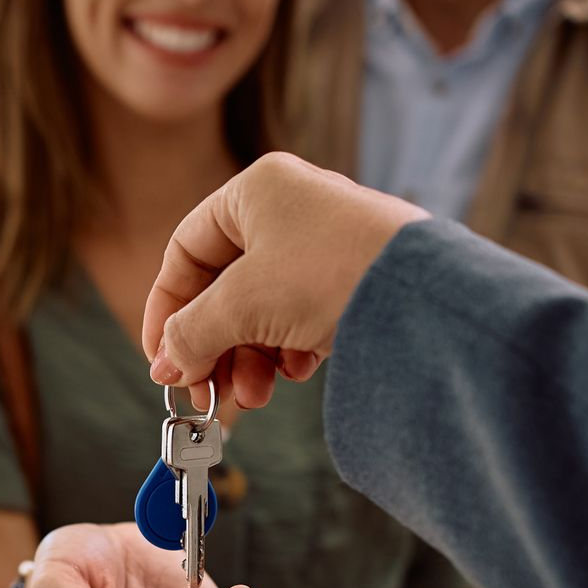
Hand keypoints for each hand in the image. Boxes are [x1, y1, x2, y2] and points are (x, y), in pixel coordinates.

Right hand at [140, 152, 427, 411]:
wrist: (426, 294)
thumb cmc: (328, 275)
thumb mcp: (239, 305)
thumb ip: (190, 334)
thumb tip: (166, 365)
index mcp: (253, 192)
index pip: (185, 252)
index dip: (166, 310)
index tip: (161, 359)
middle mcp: (289, 210)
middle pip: (223, 288)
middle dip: (212, 346)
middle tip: (203, 391)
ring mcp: (324, 245)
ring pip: (261, 309)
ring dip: (247, 358)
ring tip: (252, 396)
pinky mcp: (354, 279)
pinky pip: (299, 318)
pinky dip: (287, 351)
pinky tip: (293, 373)